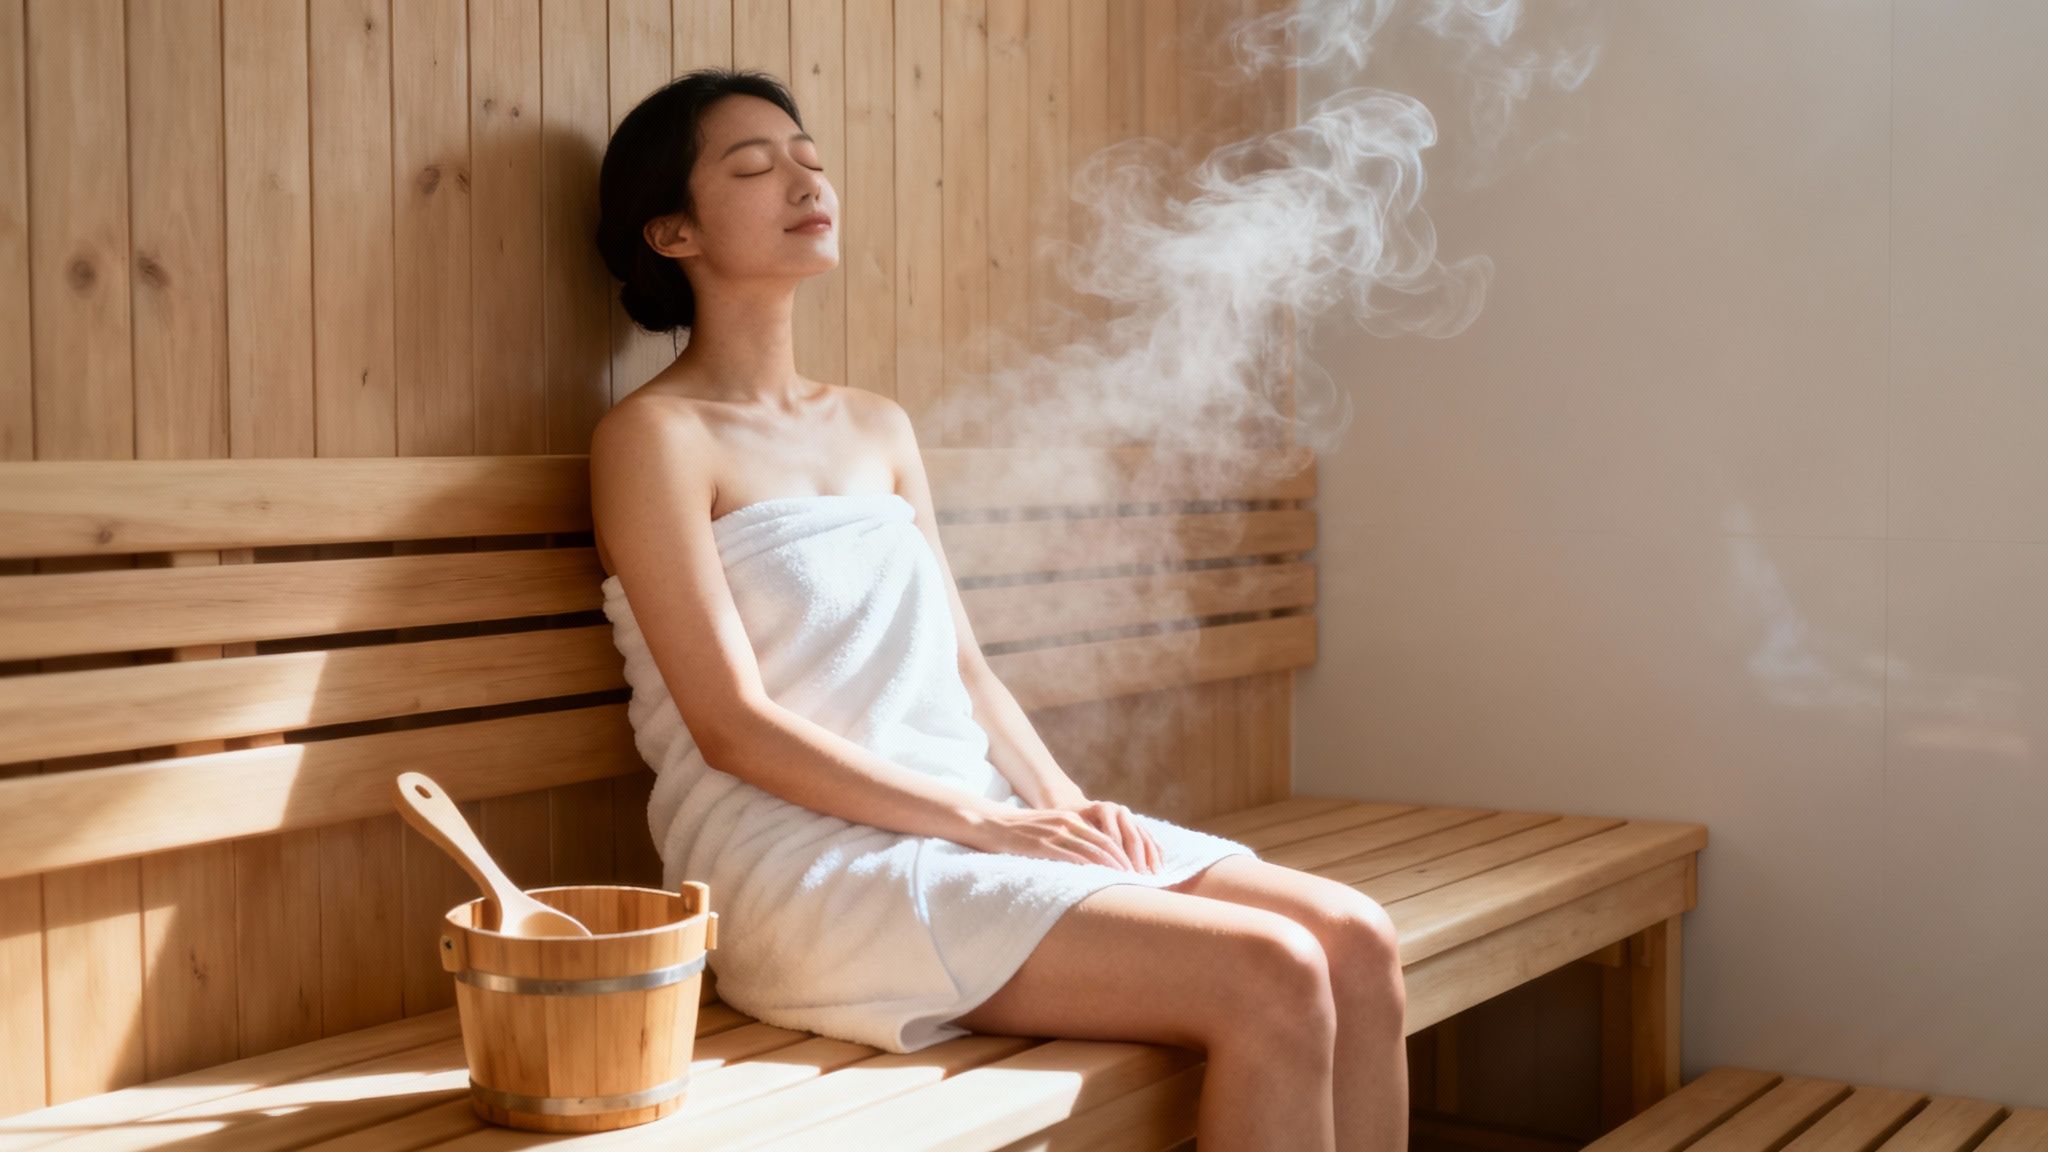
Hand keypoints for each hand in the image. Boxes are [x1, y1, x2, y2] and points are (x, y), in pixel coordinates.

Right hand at [973, 798, 1159, 872]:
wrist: (990, 823)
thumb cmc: (1020, 832)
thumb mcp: (1050, 829)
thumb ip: (1070, 840)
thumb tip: (1089, 864)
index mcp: (1072, 819)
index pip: (1107, 838)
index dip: (1124, 856)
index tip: (1137, 872)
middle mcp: (1067, 823)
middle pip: (1105, 845)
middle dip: (1125, 864)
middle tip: (1139, 881)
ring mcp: (1055, 834)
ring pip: (1092, 852)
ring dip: (1112, 869)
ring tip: (1126, 885)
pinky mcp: (1041, 845)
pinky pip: (1070, 857)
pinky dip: (1088, 870)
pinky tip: (1098, 881)